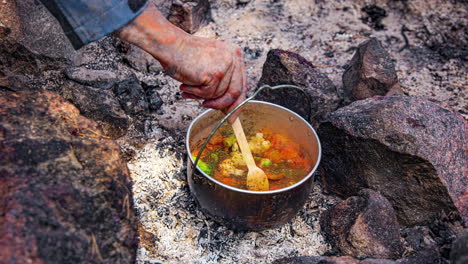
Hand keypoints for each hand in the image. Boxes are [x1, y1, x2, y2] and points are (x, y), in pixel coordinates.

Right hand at [115, 2, 245, 122]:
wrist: (171, 45)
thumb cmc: (186, 55)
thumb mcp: (210, 64)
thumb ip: (221, 82)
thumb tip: (227, 107)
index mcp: (234, 54)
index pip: (241, 84)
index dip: (237, 103)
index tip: (232, 117)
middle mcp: (233, 59)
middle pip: (235, 92)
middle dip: (223, 106)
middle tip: (212, 111)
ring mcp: (225, 66)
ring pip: (218, 95)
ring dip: (201, 96)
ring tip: (187, 87)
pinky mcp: (214, 74)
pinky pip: (207, 94)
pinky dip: (194, 93)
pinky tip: (185, 84)